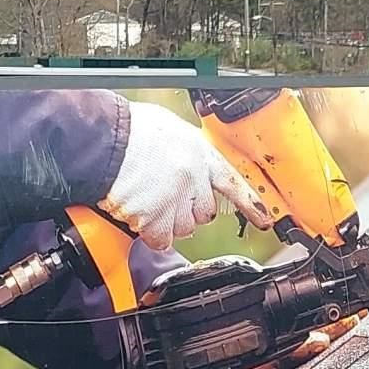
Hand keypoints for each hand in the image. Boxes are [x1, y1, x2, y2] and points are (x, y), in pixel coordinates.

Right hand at [101, 101, 265, 248]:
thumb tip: (185, 160)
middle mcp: (193, 177)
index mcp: (199, 153)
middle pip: (204, 213)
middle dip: (187, 210)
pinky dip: (151, 233)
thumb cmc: (129, 130)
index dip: (250, 203)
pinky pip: (161, 238)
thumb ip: (184, 151)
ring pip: (183, 228)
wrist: (105, 139)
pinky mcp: (156, 217)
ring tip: (146, 199)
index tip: (263, 218)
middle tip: (164, 197)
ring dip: (166, 221)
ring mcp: (176, 198)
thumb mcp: (168, 130)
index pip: (232, 182)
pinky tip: (139, 216)